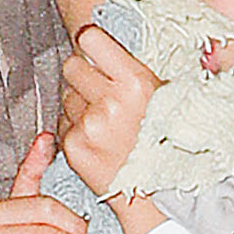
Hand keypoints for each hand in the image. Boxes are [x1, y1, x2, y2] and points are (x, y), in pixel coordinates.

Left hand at [59, 23, 160, 200]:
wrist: (162, 193)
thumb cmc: (170, 143)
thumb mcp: (166, 96)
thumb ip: (134, 69)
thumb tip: (106, 44)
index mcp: (136, 82)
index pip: (90, 40)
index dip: (90, 43)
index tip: (94, 49)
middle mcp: (110, 102)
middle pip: (71, 66)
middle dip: (83, 75)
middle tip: (101, 90)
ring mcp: (89, 126)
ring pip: (66, 96)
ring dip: (80, 104)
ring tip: (105, 122)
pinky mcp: (74, 147)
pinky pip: (63, 124)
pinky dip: (76, 129)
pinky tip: (98, 140)